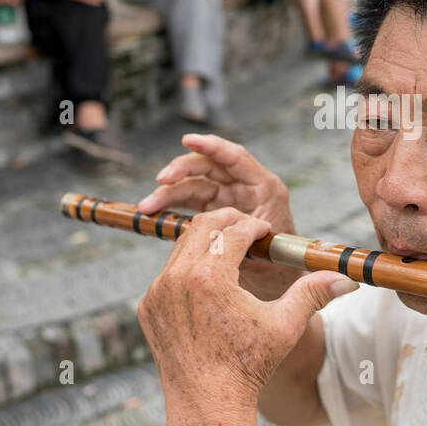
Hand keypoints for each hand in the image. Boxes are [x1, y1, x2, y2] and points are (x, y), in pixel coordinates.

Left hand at [137, 207, 357, 412]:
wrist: (206, 403)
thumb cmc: (249, 365)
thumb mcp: (285, 326)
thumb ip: (313, 294)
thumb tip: (348, 278)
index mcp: (211, 276)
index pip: (234, 231)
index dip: (254, 227)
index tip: (266, 232)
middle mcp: (178, 278)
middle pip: (203, 226)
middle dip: (227, 221)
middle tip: (247, 227)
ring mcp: (158, 291)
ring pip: (181, 246)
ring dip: (206, 242)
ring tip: (229, 250)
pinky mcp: (148, 306)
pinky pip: (167, 272)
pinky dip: (188, 267)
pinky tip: (208, 281)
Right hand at [139, 133, 300, 300]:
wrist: (277, 286)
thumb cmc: (279, 266)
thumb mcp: (266, 251)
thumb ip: (242, 238)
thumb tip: (216, 232)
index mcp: (264, 188)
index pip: (236, 158)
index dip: (213, 146)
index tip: (188, 140)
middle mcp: (245, 187)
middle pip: (209, 167)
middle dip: (182, 170)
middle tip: (161, 180)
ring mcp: (228, 197)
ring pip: (194, 184)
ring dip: (169, 192)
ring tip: (147, 207)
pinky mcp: (214, 211)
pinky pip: (190, 201)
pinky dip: (171, 205)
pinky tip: (152, 213)